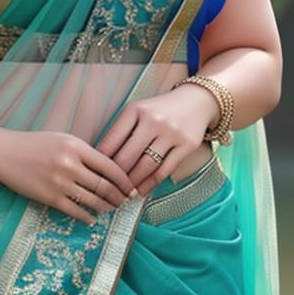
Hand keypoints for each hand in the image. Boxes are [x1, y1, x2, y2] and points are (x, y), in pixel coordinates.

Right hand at [0, 125, 139, 225]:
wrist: (4, 153)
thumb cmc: (34, 144)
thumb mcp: (63, 139)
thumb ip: (84, 153)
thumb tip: (106, 170)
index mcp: (76, 147)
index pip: (109, 166)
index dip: (124, 180)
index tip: (131, 187)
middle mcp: (70, 165)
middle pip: (104, 186)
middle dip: (119, 196)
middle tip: (126, 202)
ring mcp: (60, 183)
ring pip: (93, 200)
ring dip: (106, 207)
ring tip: (112, 209)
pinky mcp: (49, 197)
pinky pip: (75, 211)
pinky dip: (87, 216)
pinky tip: (92, 218)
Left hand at [95, 87, 215, 196]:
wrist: (197, 101)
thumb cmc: (160, 110)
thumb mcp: (138, 111)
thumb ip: (122, 131)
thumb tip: (103, 159)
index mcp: (136, 110)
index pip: (112, 140)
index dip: (101, 161)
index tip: (96, 174)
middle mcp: (153, 120)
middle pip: (127, 157)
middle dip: (115, 177)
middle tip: (108, 189)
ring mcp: (171, 133)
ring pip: (145, 166)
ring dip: (132, 183)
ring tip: (123, 193)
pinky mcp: (186, 146)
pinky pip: (164, 171)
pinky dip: (150, 184)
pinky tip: (141, 191)